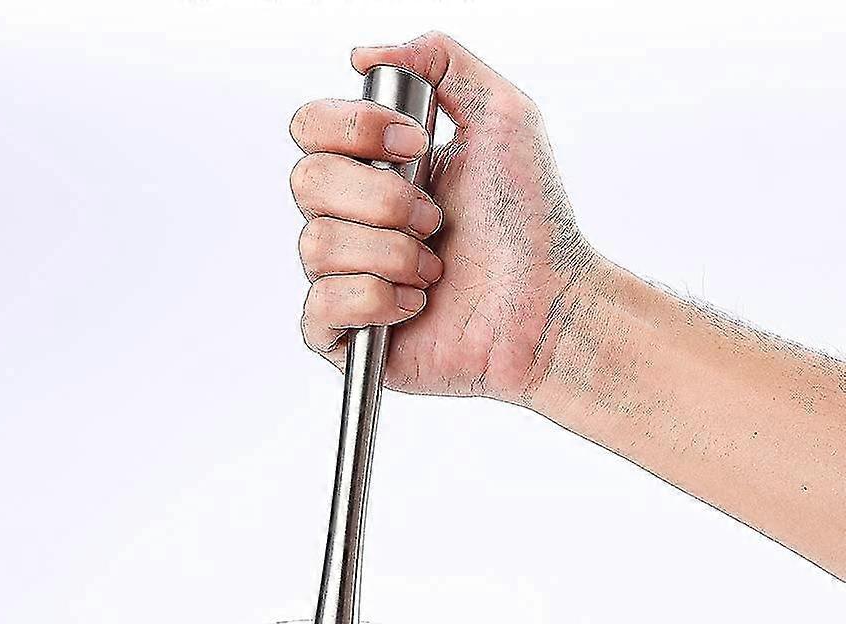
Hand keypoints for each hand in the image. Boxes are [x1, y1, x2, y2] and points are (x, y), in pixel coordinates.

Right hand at [290, 31, 595, 403]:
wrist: (546, 306)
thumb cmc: (531, 224)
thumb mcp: (502, 116)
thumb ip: (441, 62)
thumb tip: (364, 56)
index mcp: (374, 167)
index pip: (311, 126)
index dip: (354, 129)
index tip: (417, 143)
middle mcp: (351, 220)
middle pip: (307, 183)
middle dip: (383, 199)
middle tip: (436, 220)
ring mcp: (344, 278)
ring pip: (317, 245)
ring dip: (391, 254)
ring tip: (434, 270)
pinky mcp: (345, 336)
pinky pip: (318, 309)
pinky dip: (374, 302)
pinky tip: (415, 306)